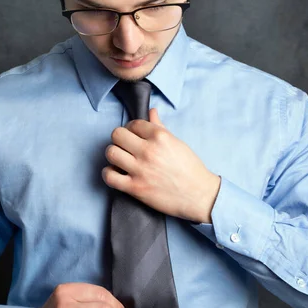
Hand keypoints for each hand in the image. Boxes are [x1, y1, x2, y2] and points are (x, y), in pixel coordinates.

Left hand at [102, 108, 220, 222]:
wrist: (199, 195)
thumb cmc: (190, 168)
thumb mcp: (177, 142)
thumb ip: (160, 126)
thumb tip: (151, 111)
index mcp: (160, 137)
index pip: (133, 124)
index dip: (132, 129)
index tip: (135, 136)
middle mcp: (148, 151)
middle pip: (117, 135)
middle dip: (120, 139)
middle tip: (126, 146)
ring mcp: (140, 170)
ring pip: (111, 153)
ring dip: (114, 154)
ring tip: (121, 159)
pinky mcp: (135, 188)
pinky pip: (109, 176)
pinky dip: (109, 173)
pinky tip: (117, 173)